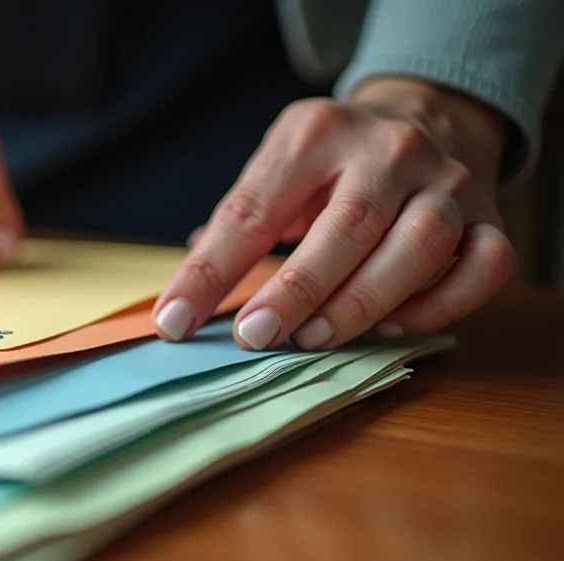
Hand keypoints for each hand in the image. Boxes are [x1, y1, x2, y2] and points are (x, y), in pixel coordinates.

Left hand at [153, 77, 515, 349]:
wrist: (425, 117)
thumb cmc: (331, 165)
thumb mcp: (275, 170)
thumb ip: (236, 226)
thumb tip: (183, 296)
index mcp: (315, 133)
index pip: (253, 209)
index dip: (210, 271)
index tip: (174, 321)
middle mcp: (389, 150)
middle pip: (347, 226)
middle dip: (296, 290)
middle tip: (254, 337)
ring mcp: (447, 182)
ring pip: (419, 247)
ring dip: (362, 304)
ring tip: (312, 340)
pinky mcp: (491, 217)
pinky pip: (485, 266)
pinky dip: (442, 306)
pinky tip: (395, 327)